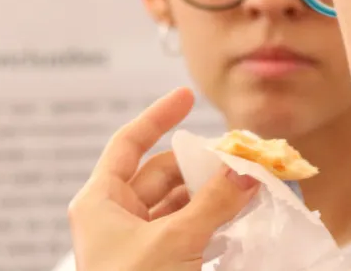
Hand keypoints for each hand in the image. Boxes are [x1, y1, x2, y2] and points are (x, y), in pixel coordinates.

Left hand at [68, 87, 259, 270]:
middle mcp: (115, 218)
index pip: (128, 144)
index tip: (188, 96)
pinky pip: (187, 232)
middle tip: (242, 157)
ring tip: (251, 187)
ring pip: (180, 205)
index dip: (157, 116)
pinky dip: (212, 223)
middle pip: (162, 174)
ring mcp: (136, 244)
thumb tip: (245, 171)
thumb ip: (212, 204)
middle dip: (202, 164)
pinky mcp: (158, 265)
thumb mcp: (174, 242)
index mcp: (100, 202)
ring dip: (213, 196)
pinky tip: (240, 219)